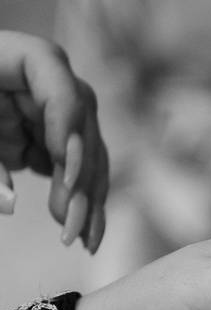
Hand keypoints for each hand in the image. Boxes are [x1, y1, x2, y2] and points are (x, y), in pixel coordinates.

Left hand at [0, 31, 107, 251]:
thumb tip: (10, 203)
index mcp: (12, 56)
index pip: (53, 72)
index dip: (65, 118)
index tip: (65, 167)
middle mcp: (40, 82)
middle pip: (78, 122)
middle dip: (81, 177)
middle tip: (70, 222)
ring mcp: (46, 113)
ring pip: (87, 153)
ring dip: (88, 199)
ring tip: (83, 240)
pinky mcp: (45, 140)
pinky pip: (75, 171)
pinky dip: (80, 203)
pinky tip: (84, 236)